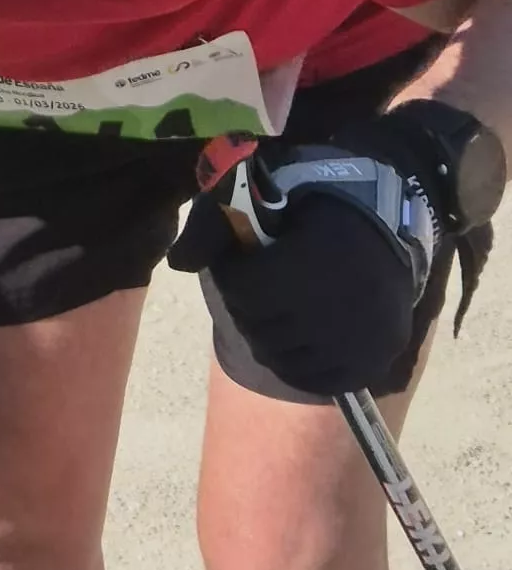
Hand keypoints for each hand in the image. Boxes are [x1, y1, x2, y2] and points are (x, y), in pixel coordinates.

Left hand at [169, 119, 446, 395]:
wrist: (392, 211)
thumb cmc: (321, 195)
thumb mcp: (267, 188)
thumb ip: (219, 222)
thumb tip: (178, 262)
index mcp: (308, 263)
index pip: (243, 291)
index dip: (231, 274)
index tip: (239, 260)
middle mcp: (333, 311)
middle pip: (259, 328)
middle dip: (246, 305)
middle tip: (255, 286)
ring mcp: (356, 342)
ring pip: (283, 359)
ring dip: (267, 335)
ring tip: (275, 309)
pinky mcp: (372, 360)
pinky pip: (317, 381)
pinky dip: (298, 363)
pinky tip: (296, 337)